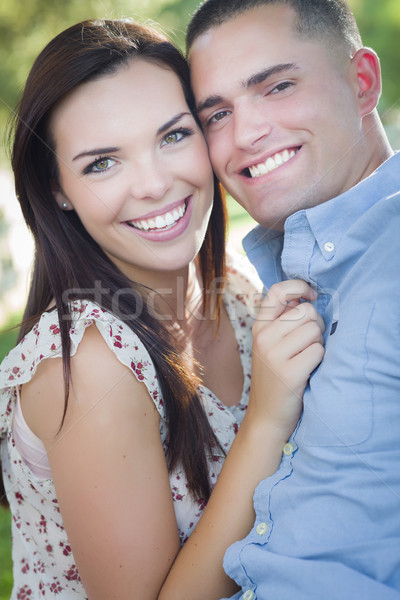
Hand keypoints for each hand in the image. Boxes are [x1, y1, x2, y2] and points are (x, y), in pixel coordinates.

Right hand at [248, 280, 324, 439]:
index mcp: (259, 327)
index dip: (298, 287)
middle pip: (305, 311)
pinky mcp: (289, 373)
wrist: (266, 417)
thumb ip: (283, 321)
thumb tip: (306, 297)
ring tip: (307, 357)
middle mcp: (263, 338)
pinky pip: (318, 351)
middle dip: (316, 324)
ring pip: (314, 330)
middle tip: (310, 341)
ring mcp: (274, 355)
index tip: (310, 296)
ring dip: (318, 343)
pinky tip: (309, 370)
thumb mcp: (270, 345)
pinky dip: (320, 359)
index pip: (277, 291)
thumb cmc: (275, 377)